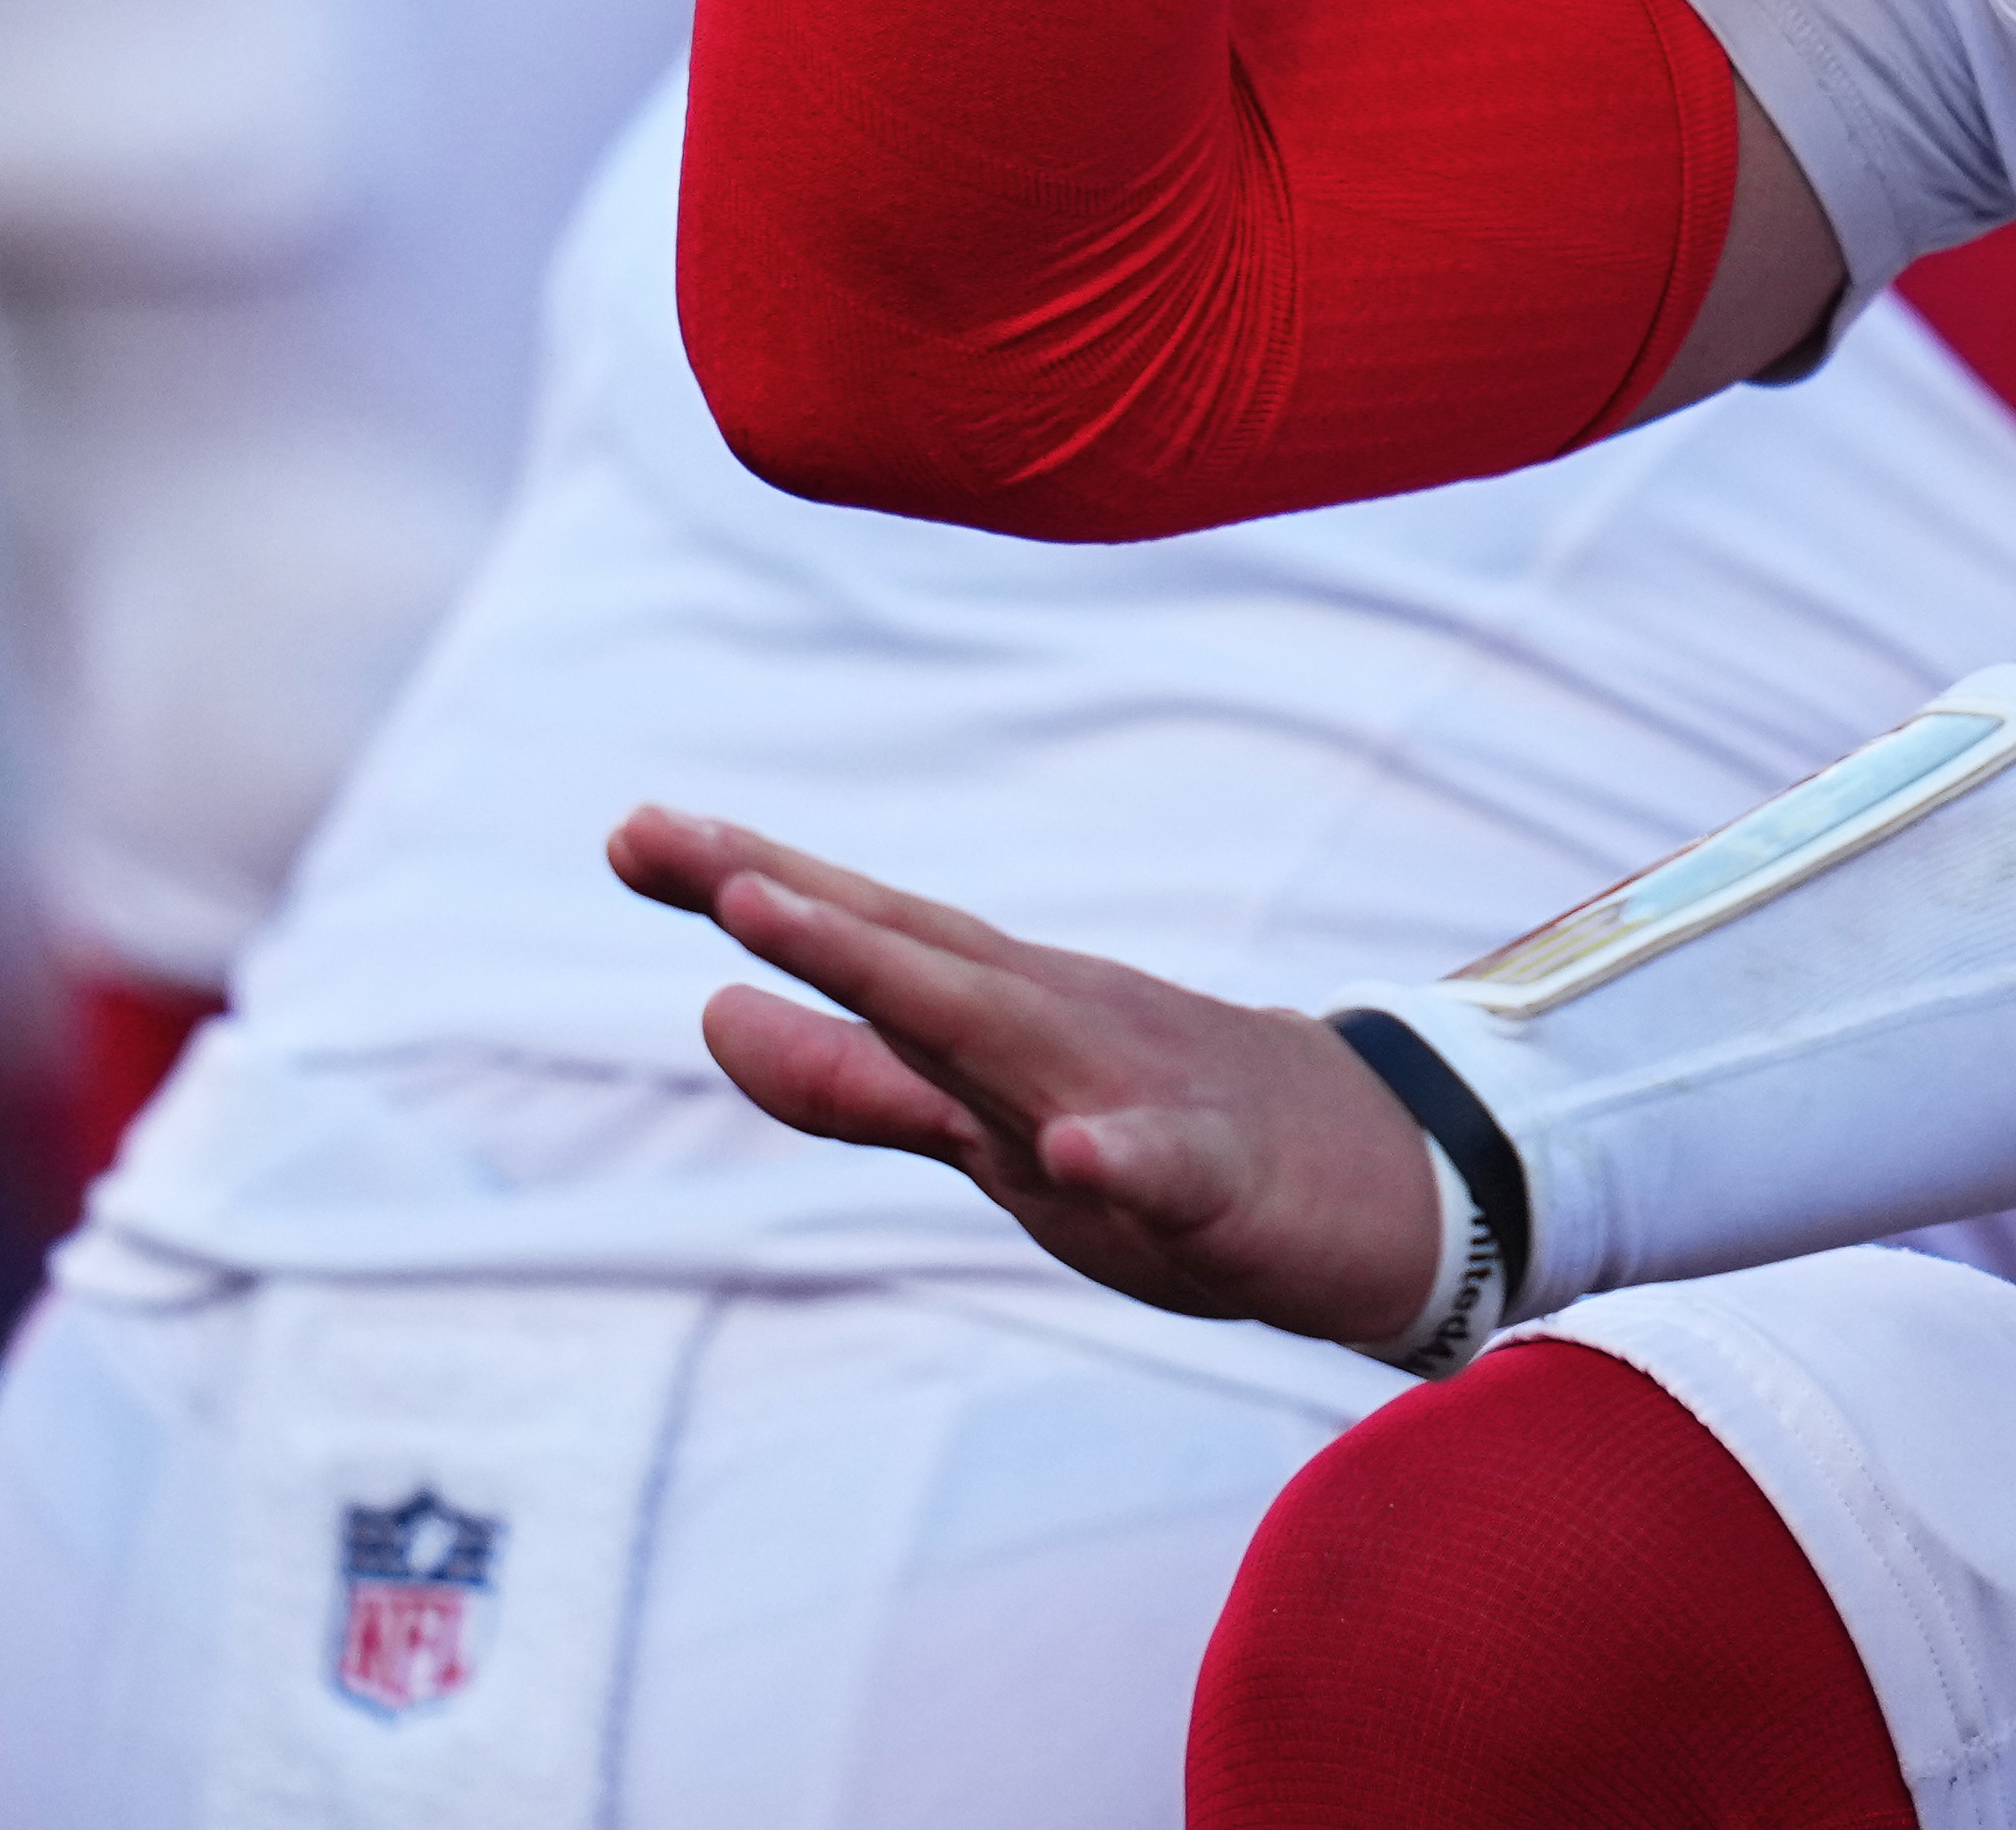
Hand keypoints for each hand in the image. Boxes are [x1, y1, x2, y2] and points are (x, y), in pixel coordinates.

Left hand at [611, 803, 1458, 1347]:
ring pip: (1012, 1036)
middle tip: (684, 851)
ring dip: (905, 984)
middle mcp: (1057, 1024)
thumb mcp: (982, 1115)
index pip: (861, 937)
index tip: (633, 833)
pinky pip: (1170, 1166)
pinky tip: (1076, 1148)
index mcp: (1000, 1011)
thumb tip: (707, 1012)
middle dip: (801, 908)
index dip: (748, 883)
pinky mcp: (1226, 1182)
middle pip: (913, 959)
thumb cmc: (1166, 1134)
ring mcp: (1144, 1091)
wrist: (1381, 1182)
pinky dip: (1124, 1152)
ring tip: (790, 932)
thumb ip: (853, 1076)